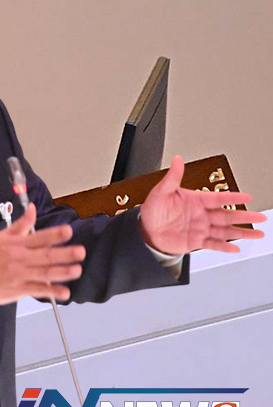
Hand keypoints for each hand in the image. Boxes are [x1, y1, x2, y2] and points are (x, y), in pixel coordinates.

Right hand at [0, 204, 85, 306]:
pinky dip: (52, 292)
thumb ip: (21, 224)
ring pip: (45, 273)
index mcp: (17, 244)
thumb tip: (33, 208)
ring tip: (77, 270)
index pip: (38, 237)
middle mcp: (20, 258)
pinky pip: (38, 290)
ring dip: (62, 272)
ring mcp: (21, 275)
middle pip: (45, 256)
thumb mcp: (2, 236)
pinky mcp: (20, 290)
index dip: (54, 235)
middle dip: (64, 254)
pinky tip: (64, 293)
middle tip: (80, 252)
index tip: (68, 231)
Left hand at [139, 155, 266, 253]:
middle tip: (260, 216)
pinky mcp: (197, 241)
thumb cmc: (153, 209)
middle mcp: (201, 214)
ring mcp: (201, 228)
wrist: (146, 230)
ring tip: (257, 233)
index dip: (232, 198)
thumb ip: (172, 177)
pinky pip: (214, 244)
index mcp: (195, 200)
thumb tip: (177, 159)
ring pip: (225, 230)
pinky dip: (224, 246)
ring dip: (241, 232)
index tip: (247, 196)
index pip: (217, 198)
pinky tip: (235, 247)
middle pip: (226, 215)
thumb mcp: (161, 192)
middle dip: (244, 216)